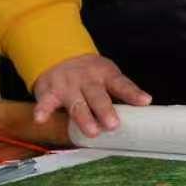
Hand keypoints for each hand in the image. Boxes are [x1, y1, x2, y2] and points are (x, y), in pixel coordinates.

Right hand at [32, 54, 150, 138]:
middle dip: (105, 110)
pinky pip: (46, 102)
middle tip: (113, 125)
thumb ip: (120, 93)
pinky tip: (41, 119)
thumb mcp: (107, 76)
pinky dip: (42, 110)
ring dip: (84, 117)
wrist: (58, 54)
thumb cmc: (89, 73)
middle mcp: (87, 79)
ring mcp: (68, 85)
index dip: (132, 93)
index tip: (144, 101)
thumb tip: (143, 111)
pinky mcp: (50, 91)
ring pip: (76, 103)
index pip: (121, 84)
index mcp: (105, 74)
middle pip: (97, 95)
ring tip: (92, 132)